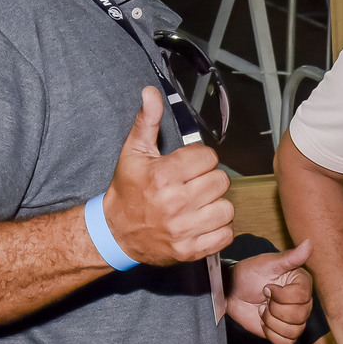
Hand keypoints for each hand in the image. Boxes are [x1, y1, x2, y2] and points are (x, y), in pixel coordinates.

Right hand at [102, 87, 234, 263]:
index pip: (208, 157)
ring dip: (216, 206)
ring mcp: (183, 229)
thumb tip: (151, 93)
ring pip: (227, 208)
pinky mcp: (189, 250)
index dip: (200, 159)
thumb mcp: (133, 153)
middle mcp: (175, 203)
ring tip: (198, 204)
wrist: (115, 232)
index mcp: (164, 176)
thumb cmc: (128, 191)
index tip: (188, 166)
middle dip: (209, 181)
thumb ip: (146, 121)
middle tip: (193, 186)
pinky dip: (218, 229)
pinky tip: (202, 222)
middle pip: (221, 181)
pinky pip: (225, 235)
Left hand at [226, 241, 312, 343]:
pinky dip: (271, 334)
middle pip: (299, 316)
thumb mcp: (267, 263)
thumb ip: (290, 257)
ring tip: (263, 310)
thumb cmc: (248, 273)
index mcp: (302, 283)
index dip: (281, 296)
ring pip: (293, 331)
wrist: (232, 291)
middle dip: (274, 310)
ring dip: (271, 322)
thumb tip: (309, 243)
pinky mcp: (283, 331)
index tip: (267, 287)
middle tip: (264, 298)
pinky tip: (264, 321)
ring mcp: (294, 318)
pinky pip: (286, 343)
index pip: (302, 297)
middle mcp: (302, 302)